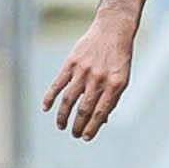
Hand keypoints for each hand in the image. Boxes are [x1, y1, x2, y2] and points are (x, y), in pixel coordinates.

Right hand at [43, 18, 134, 137]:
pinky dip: (50, 97)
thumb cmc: (119, 58)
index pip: (100, 112)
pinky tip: (45, 108)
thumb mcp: (122, 78)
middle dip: (78, 125)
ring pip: (69, 100)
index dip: (92, 127)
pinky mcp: (71, 63)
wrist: (112, 30)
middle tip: (74, 134)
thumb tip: (102, 121)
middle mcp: (98, 79)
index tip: (85, 137)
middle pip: (84, 109)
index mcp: (114, 85)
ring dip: (63, 116)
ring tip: (61, 126)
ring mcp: (83, 71)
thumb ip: (112, 98)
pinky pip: (58, 83)